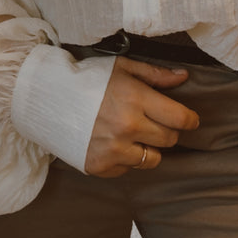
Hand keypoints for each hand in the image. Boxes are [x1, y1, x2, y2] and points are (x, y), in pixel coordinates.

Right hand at [84, 56, 199, 177]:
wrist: (47, 98)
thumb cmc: (87, 79)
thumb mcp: (122, 68)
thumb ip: (155, 75)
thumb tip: (184, 77)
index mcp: (135, 99)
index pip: (179, 119)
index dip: (190, 120)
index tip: (190, 120)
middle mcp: (127, 127)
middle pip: (169, 139)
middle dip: (167, 130)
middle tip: (152, 121)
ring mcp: (113, 149)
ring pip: (152, 159)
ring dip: (148, 147)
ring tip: (133, 133)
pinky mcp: (100, 166)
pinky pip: (128, 169)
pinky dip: (126, 158)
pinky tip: (113, 142)